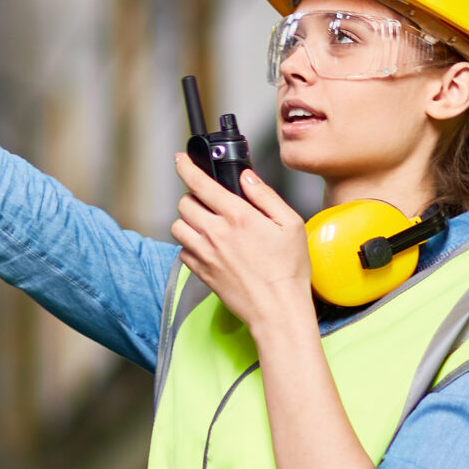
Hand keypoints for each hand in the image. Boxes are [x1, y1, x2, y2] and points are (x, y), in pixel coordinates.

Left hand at [170, 153, 312, 340]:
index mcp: (237, 216)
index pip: (200, 183)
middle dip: (193, 196)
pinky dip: (189, 245)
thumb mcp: (290, 224)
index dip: (186, 166)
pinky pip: (182, 251)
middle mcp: (215, 233)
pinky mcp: (201, 272)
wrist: (277, 309)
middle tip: (208, 201)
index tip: (180, 159)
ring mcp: (205, 254)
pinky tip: (207, 247)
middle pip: (184, 203)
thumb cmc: (288, 270)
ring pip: (177, 226)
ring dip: (188, 220)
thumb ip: (265, 196)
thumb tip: (246, 177)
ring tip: (206, 224)